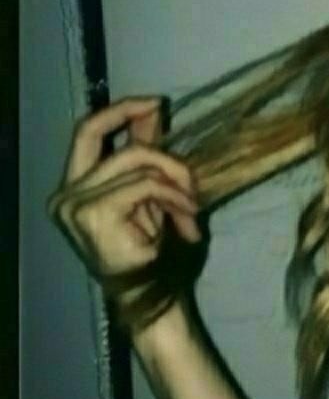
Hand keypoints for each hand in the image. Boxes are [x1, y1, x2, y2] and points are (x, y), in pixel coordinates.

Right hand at [46, 95, 202, 310]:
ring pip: (136, 161)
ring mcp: (73, 203)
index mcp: (75, 186)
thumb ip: (146, 154)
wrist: (151, 296)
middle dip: (160, 149)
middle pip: (115, 143)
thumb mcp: (151, 193)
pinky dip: (174, 197)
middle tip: (189, 168)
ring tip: (193, 209)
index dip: (120, 111)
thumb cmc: (153, 251)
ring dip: (177, 182)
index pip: (88, 131)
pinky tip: (188, 221)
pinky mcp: (91, 212)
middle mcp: (65, 193)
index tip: (155, 102)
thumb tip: (154, 109)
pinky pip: (145, 184)